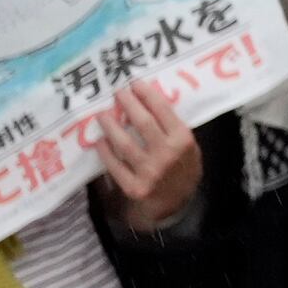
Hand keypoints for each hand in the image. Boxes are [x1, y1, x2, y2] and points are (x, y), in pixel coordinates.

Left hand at [89, 80, 200, 222]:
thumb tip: (147, 101)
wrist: (177, 204)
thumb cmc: (182, 167)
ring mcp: (150, 172)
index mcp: (183, 139)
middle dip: (127, 104)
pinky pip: (115, 166)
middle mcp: (167, 154)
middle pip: (142, 122)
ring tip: (102, 114)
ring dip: (111, 126)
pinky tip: (100, 141)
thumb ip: (171, 127)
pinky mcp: (134, 188)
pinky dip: (105, 153)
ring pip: (124, 143)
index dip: (146, 94)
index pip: (162, 110)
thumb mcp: (187, 145)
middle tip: (117, 92)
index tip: (134, 83)